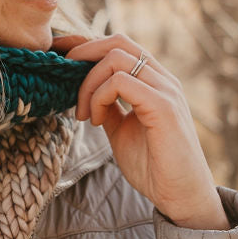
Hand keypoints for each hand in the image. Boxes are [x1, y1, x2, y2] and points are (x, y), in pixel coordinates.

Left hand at [51, 32, 228, 229]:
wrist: (181, 196)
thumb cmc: (154, 166)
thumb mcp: (121, 130)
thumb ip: (108, 108)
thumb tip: (86, 93)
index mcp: (154, 82)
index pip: (119, 46)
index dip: (85, 45)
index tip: (57, 56)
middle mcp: (163, 79)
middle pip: (117, 42)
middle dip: (82, 52)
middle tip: (61, 76)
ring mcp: (165, 90)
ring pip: (116, 58)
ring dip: (88, 83)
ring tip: (83, 113)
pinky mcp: (163, 106)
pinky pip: (121, 82)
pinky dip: (99, 96)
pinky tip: (95, 121)